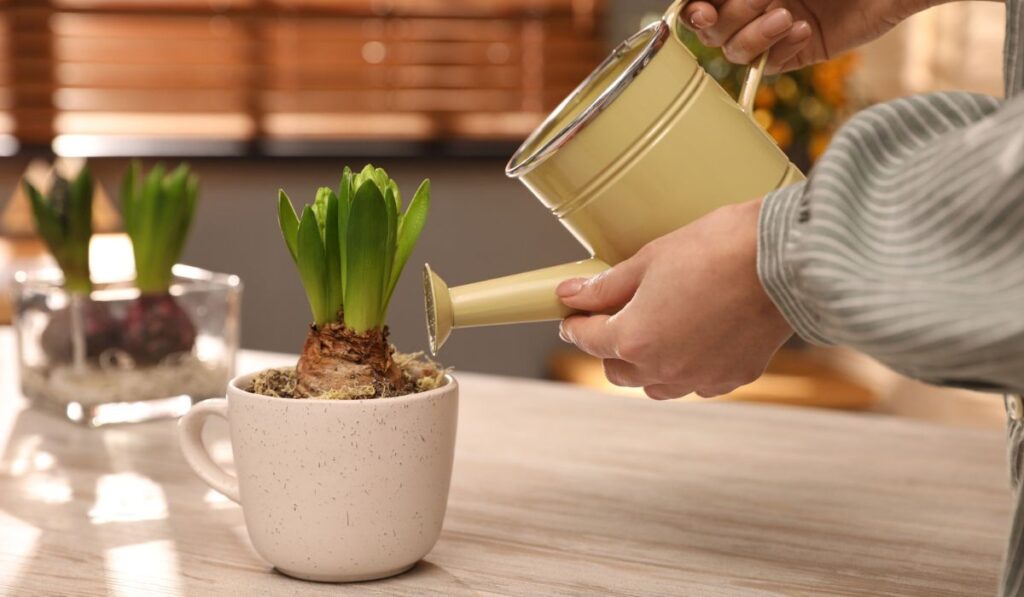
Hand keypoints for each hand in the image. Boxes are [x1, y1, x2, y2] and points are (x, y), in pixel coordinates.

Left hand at [557, 198, 792, 399]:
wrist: (783, 260)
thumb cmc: (716, 250)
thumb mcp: (648, 259)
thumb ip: (606, 286)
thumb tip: (571, 295)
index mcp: (634, 339)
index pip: (588, 339)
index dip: (575, 324)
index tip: (573, 314)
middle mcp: (663, 368)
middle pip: (618, 371)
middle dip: (608, 348)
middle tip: (611, 319)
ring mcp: (700, 378)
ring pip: (656, 386)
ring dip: (645, 365)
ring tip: (652, 333)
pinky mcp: (734, 377)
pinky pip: (698, 384)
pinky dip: (687, 369)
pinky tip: (692, 343)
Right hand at [680, 0, 933, 73]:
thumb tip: (708, 4)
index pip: (702, 2)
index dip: (692, 10)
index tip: (703, 11)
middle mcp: (756, 4)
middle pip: (712, 29)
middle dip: (731, 19)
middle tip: (763, 2)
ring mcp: (776, 28)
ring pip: (735, 51)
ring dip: (754, 36)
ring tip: (788, 17)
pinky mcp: (799, 51)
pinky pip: (770, 65)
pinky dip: (781, 51)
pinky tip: (804, 30)